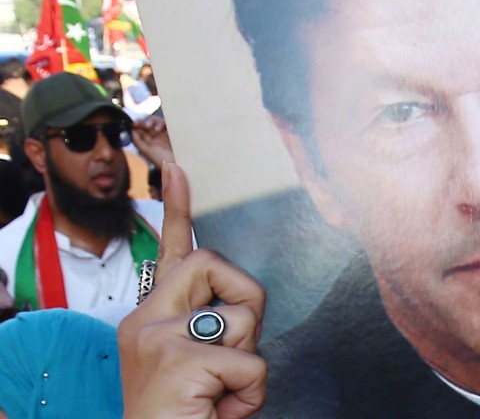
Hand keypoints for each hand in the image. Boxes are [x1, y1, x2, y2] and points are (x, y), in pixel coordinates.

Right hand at [119, 164, 267, 417]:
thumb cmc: (181, 416)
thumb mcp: (190, 365)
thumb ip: (206, 327)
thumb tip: (239, 305)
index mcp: (149, 318)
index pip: (170, 252)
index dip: (179, 209)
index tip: (179, 167)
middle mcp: (146, 320)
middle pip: (215, 263)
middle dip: (245, 298)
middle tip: (233, 349)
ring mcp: (159, 338)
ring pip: (243, 318)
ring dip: (248, 361)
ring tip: (220, 394)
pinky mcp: (180, 361)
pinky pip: (252, 363)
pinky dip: (251, 395)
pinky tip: (222, 412)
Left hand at [132, 116, 174, 167]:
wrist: (177, 163)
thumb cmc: (162, 160)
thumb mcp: (147, 151)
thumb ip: (138, 141)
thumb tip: (131, 130)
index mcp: (149, 142)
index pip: (141, 130)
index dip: (136, 125)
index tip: (133, 124)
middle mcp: (156, 136)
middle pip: (148, 123)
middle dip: (143, 122)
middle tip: (139, 123)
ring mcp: (165, 133)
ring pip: (157, 121)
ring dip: (152, 121)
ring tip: (150, 126)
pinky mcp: (173, 131)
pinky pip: (167, 122)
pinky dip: (161, 123)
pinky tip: (159, 129)